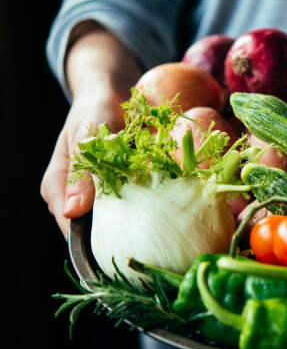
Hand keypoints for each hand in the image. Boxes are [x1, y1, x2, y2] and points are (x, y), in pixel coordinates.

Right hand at [41, 23, 141, 237]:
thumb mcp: (86, 134)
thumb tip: (73, 211)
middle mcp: (76, 198)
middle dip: (120, 238)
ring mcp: (99, 195)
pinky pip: (135, 206)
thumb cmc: (95, 110)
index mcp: (58, 189)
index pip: (70, 230)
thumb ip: (82, 170)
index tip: (121, 253)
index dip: (93, 245)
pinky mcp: (122, 189)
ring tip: (160, 228)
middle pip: (95, 232)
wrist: (112, 94)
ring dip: (138, 223)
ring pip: (117, 222)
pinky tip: (166, 209)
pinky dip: (149, 207)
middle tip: (149, 243)